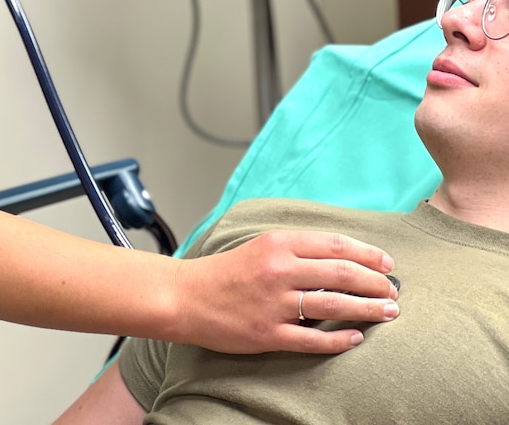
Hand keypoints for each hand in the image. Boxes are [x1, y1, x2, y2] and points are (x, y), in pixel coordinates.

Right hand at [176, 229, 398, 354]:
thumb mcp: (262, 246)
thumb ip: (297, 250)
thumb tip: (341, 259)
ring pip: (334, 305)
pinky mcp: (269, 333)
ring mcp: (276, 303)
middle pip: (341, 273)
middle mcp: (280, 270)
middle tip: (394, 292)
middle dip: (375, 283)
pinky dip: (339, 339)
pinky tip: (356, 338)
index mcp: (279, 243)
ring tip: (388, 313)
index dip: (367, 254)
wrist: (188, 297)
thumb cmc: (227, 272)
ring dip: (367, 309)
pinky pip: (314, 339)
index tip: (387, 263)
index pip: (335, 245)